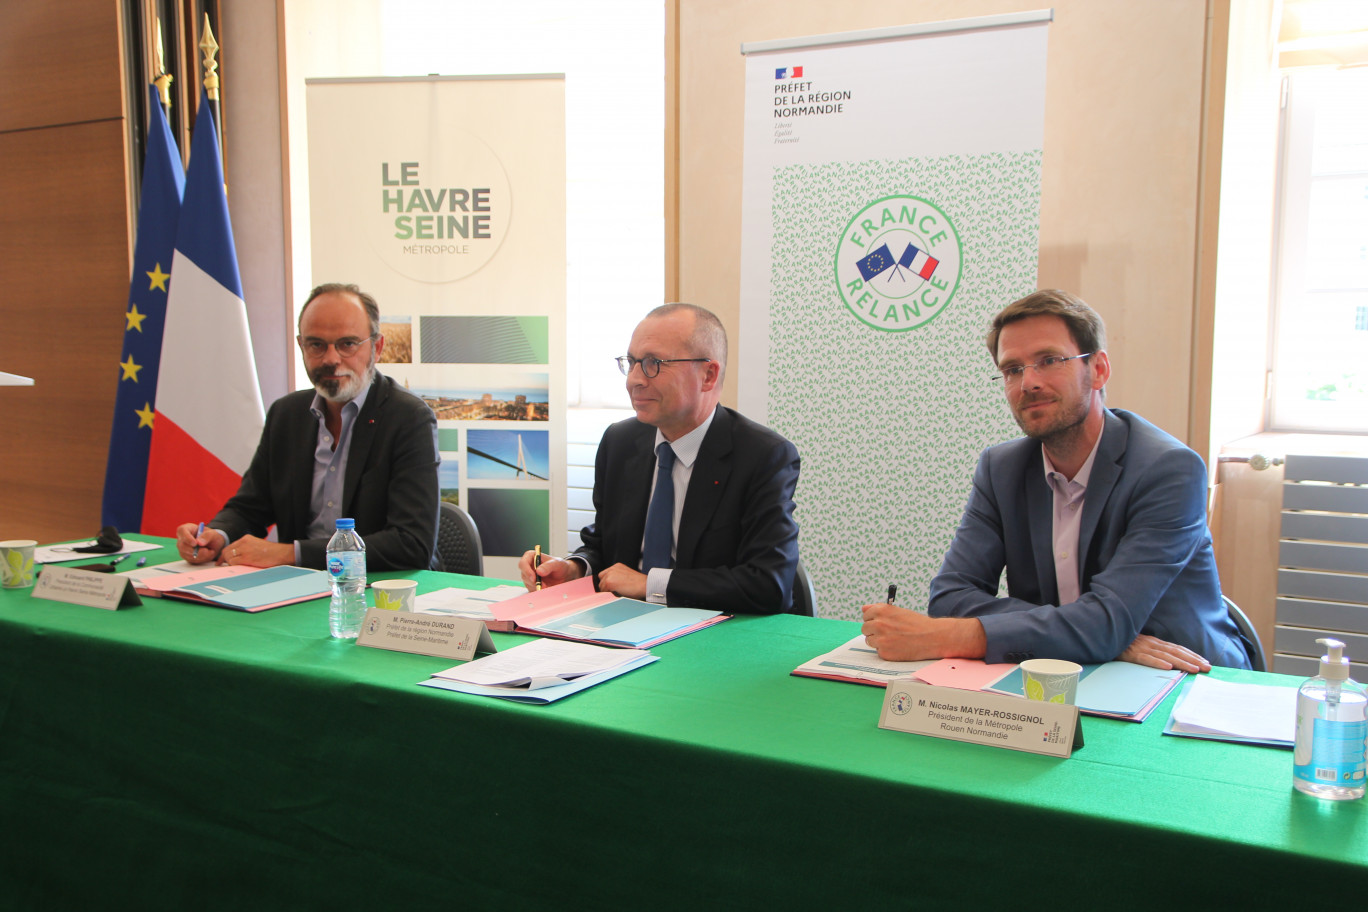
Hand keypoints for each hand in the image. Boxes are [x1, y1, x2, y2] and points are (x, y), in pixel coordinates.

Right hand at [176, 523, 222, 563]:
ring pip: (187, 555)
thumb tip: (199, 542)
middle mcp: (181, 539)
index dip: (187, 538)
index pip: (182, 531)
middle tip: (207, 550)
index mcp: (186, 529)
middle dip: (196, 551)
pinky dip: (201, 559)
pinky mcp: (186, 557)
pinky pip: (191, 560)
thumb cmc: (211, 536)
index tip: (195, 543)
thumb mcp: (213, 534)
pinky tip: (207, 555)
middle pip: (183, 546)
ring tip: (211, 551)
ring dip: (201, 555)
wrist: (213, 544)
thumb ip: (207, 536)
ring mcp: (182, 549)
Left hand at [220, 535, 294, 568]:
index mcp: (246, 538)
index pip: (230, 546)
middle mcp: (244, 542)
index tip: (222, 561)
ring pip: (228, 557)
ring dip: (230, 563)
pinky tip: (238, 568)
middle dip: (224, 559)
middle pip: (226, 551)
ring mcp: (245, 549)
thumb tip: (237, 557)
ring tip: (235, 567)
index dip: (225, 554)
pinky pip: (233, 562)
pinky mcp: (246, 557)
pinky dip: (233, 566)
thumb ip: (247, 548)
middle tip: (224, 565)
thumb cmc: (272, 552)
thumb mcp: (257, 545)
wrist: (281, 554)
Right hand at [517, 550, 582, 590]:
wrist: (564, 575)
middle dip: (533, 581)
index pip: (523, 563)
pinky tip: (546, 588)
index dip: (526, 570)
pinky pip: (532, 589)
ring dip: (537, 586)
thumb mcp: (557, 563)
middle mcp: (529, 567)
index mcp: (532, 557)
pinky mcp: (532, 585)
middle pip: (524, 575)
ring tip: (547, 586)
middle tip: (542, 585)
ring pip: (528, 583)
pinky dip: (538, 590)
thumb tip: (538, 571)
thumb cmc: (560, 566)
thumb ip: (548, 566)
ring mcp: (530, 576)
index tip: (533, 577)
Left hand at [597, 563, 646, 599]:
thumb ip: (618, 577)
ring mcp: (610, 575)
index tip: (611, 588)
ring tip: (619, 593)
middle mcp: (612, 569)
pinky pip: (604, 592)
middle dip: (606, 587)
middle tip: (615, 592)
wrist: (645, 585)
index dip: (607, 582)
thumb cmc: (639, 583)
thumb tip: (611, 586)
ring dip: (608, 591)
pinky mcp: (609, 582)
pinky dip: (609, 595)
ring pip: (602, 587)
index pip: (604, 575)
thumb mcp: (627, 576)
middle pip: (601, 580)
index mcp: (617, 566)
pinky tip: (618, 594)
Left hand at [860, 602, 986, 661]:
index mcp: (881, 610)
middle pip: (865, 629)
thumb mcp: (898, 611)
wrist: (933, 637)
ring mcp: (881, 639)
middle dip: (874, 631)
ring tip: (895, 640)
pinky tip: (898, 647)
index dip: (873, 619)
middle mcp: (878, 624)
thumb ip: (878, 609)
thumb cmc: (917, 624)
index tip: (881, 622)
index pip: (865, 615)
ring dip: (878, 641)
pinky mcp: (884, 653)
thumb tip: (864, 608)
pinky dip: (886, 651)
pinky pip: (878, 651)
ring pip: (870, 641)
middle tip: (889, 633)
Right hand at [1119, 634, 1210, 672]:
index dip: (1192, 655)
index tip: (1205, 662)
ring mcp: (1141, 648)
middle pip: (1176, 652)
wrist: (1103, 635)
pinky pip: (1146, 659)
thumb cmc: (1122, 643)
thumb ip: (1153, 651)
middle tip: (1207, 668)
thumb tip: (1169, 660)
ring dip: (1181, 663)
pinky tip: (1168, 668)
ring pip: (1165, 656)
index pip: (1177, 648)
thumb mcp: (1140, 645)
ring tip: (1194, 670)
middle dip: (1193, 660)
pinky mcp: (1131, 654)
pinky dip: (1157, 663)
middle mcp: (1151, 644)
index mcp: (1154, 642)